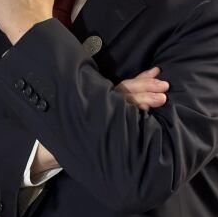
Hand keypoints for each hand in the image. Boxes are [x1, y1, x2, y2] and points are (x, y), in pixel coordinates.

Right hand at [30, 67, 167, 180]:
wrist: (53, 145)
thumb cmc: (76, 126)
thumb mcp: (93, 109)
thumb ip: (110, 104)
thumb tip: (141, 103)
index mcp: (101, 96)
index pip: (125, 85)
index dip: (142, 78)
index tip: (157, 71)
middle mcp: (100, 102)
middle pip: (125, 91)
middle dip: (146, 87)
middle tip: (165, 85)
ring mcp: (99, 113)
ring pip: (123, 102)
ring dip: (143, 98)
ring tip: (162, 98)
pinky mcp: (98, 125)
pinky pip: (116, 118)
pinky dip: (131, 115)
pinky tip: (145, 114)